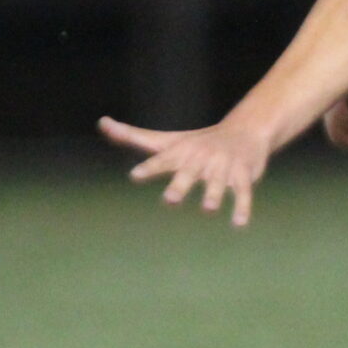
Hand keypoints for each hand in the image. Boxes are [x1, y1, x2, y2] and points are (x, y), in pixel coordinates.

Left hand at [98, 116, 271, 227]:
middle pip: (189, 172)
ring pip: (218, 183)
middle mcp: (201, 158)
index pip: (162, 160)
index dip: (150, 168)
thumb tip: (102, 123)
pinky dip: (242, 208)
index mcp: (181, 152)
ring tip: (208, 208)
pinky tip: (239, 224)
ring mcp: (223, 166)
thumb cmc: (196, 141)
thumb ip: (132, 136)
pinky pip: (243, 193)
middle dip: (180, 185)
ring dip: (213, 194)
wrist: (246, 129)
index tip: (135, 176)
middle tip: (169, 200)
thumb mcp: (166, 140)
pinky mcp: (243, 175)